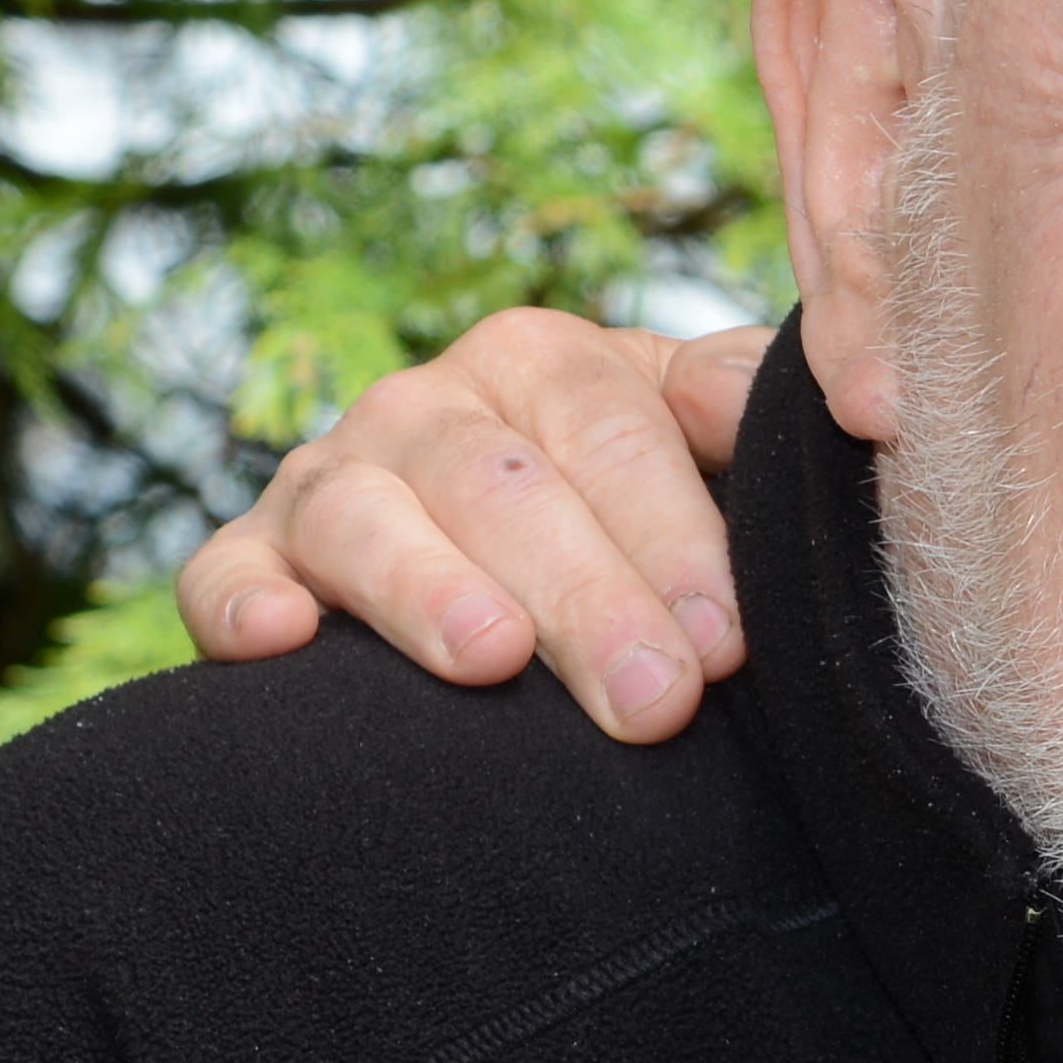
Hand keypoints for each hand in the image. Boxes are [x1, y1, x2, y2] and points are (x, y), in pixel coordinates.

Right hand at [178, 313, 773, 743]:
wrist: (533, 577)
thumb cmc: (643, 517)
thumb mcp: (707, 441)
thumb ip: (746, 409)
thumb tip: (841, 397)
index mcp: (542, 365)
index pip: (607, 427)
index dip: (671, 533)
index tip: (727, 641)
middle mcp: (426, 409)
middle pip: (498, 485)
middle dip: (583, 597)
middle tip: (655, 698)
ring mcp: (330, 482)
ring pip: (363, 519)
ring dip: (426, 589)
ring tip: (491, 659)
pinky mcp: (252, 561)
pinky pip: (221, 572)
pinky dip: (240, 600)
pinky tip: (280, 639)